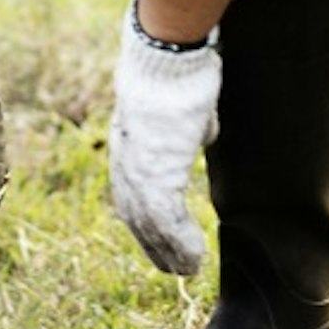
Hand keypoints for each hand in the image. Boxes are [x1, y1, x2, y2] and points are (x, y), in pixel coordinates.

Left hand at [108, 4, 223, 275]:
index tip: (159, 238)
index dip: (145, 220)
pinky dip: (181, 244)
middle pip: (135, 217)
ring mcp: (138, 171)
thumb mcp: (182, 105)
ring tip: (187, 271)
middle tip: (173, 269)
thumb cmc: (179, 72)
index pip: (132, 193)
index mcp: (128, 145)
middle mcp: (126, 162)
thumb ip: (187, 128)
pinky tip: (194, 259)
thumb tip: (203, 134)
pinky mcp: (157, 175)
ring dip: (170, 252)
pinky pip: (167, 222)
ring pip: (150, 226)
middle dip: (154, 245)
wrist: (166, 57)